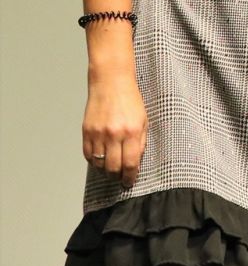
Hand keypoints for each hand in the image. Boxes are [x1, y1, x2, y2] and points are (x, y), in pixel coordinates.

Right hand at [83, 73, 147, 187]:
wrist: (111, 83)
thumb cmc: (130, 101)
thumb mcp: (143, 121)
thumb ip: (140, 142)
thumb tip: (136, 162)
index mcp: (131, 132)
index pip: (130, 164)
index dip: (129, 177)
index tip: (129, 182)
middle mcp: (113, 135)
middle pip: (112, 168)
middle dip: (117, 177)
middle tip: (120, 178)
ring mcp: (98, 134)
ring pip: (98, 164)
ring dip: (105, 171)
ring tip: (111, 170)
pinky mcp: (86, 131)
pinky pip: (88, 154)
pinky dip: (93, 161)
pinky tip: (100, 161)